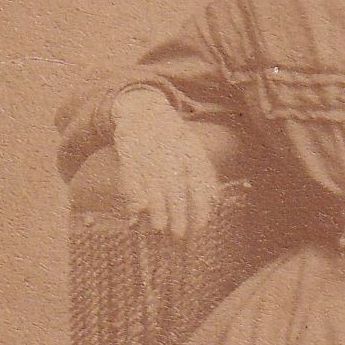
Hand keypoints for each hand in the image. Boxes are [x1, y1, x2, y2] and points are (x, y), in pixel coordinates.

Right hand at [110, 88, 220, 240]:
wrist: (143, 109)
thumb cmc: (174, 138)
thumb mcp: (193, 149)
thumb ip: (203, 173)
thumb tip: (215, 200)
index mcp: (191, 149)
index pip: (200, 179)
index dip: (201, 203)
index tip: (201, 226)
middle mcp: (171, 149)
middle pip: (175, 184)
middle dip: (177, 211)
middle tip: (178, 235)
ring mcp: (149, 148)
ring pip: (154, 182)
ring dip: (156, 207)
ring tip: (159, 229)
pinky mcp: (129, 150)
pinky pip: (132, 174)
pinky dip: (133, 193)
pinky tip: (137, 210)